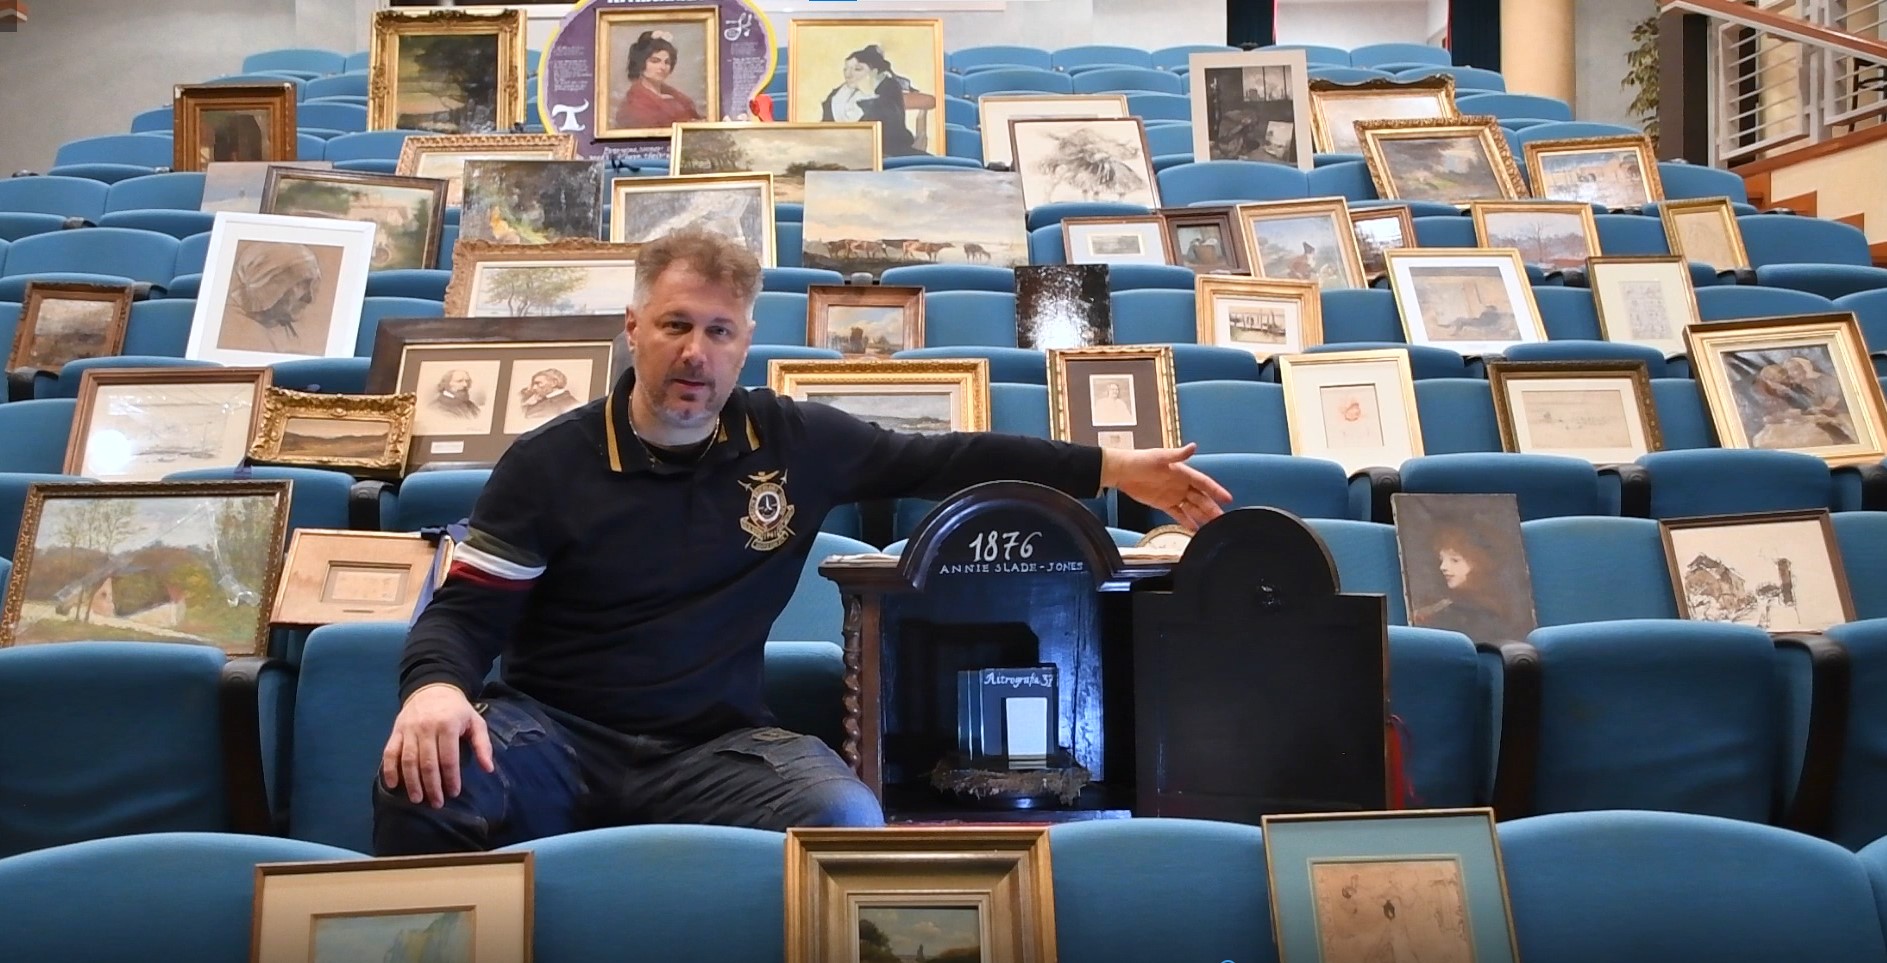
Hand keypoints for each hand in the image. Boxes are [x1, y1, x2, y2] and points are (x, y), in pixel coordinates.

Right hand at [380, 683, 493, 808]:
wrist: (433, 688)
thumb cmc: (457, 709)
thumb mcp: (475, 722)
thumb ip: (482, 745)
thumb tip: (489, 769)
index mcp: (447, 726)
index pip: (448, 758)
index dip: (451, 778)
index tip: (453, 793)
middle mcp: (426, 728)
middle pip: (427, 763)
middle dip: (432, 786)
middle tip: (437, 803)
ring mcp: (408, 730)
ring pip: (408, 760)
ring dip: (412, 782)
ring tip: (417, 799)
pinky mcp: (396, 731)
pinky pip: (389, 752)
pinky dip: (389, 770)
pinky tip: (393, 785)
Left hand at [1100, 443, 1232, 530]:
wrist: (1122, 471)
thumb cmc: (1140, 461)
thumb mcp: (1160, 457)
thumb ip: (1178, 455)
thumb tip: (1193, 446)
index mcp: (1183, 472)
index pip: (1204, 483)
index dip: (1216, 491)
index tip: (1227, 499)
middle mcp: (1181, 484)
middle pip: (1201, 498)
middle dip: (1212, 508)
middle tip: (1222, 519)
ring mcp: (1173, 495)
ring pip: (1192, 508)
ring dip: (1202, 516)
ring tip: (1213, 527)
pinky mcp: (1164, 504)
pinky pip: (1178, 514)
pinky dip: (1186, 521)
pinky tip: (1194, 529)